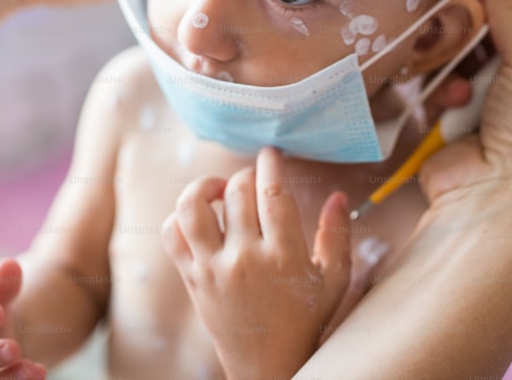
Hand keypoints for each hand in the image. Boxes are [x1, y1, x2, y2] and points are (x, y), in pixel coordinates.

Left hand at [162, 148, 350, 379]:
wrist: (267, 365)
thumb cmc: (305, 321)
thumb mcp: (334, 281)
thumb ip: (337, 236)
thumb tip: (339, 196)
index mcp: (284, 256)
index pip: (273, 193)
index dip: (270, 164)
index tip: (271, 153)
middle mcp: (245, 258)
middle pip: (236, 193)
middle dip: (246, 175)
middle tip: (254, 178)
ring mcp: (213, 268)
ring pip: (193, 208)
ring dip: (203, 186)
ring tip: (218, 188)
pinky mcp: (192, 278)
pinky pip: (172, 235)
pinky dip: (178, 216)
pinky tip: (200, 216)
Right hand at [422, 0, 511, 218]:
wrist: (500, 203)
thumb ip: (511, 8)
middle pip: (503, 30)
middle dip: (483, 24)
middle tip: (467, 14)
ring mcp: (492, 107)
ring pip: (467, 57)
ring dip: (462, 61)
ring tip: (462, 72)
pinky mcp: (455, 123)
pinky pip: (443, 87)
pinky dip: (445, 91)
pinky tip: (450, 102)